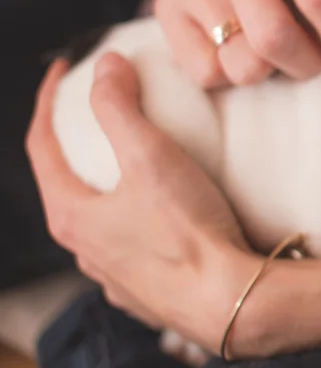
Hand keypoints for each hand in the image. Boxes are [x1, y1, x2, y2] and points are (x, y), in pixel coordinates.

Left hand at [25, 55, 259, 350]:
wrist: (232, 301)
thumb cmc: (188, 232)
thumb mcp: (151, 157)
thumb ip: (120, 107)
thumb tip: (105, 65)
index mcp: (72, 216)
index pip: (41, 146)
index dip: (48, 101)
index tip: (64, 70)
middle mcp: (84, 252)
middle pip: (67, 185)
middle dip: (77, 146)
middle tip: (98, 115)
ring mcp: (115, 278)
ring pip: (100, 222)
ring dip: (108, 189)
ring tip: (136, 166)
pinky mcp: (148, 295)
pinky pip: (133, 250)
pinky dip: (138, 222)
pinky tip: (164, 218)